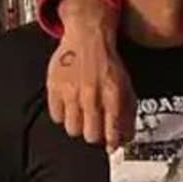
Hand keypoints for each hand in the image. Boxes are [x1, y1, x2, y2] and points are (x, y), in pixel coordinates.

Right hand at [46, 0, 134, 147]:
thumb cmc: (108, 63)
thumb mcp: (125, 86)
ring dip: (78, 126)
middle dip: (95, 136)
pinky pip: (56, 116)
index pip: (112, 131)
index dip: (112, 142)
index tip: (111, 144)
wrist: (88, 37)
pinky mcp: (54, 87)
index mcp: (112, 94)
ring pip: (72, 128)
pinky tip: (70, 106)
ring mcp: (71, 91)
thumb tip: (126, 138)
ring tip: (82, 116)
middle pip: (90, 135)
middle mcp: (91, 94)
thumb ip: (127, 113)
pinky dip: (63, 115)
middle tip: (95, 128)